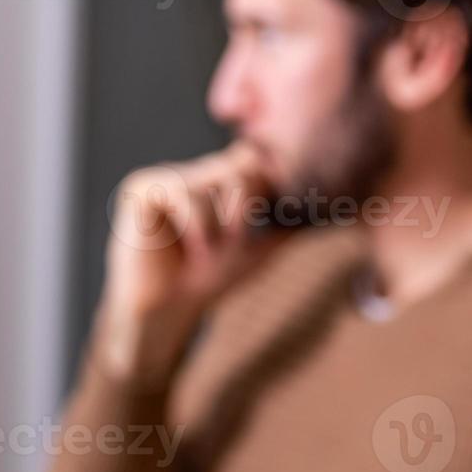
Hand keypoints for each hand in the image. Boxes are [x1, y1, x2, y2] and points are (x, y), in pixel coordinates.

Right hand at [96, 141, 285, 383]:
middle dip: (246, 212)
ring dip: (220, 229)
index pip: (251, 160)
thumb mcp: (259, 250)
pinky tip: (189, 250)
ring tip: (207, 254)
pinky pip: (183, 195)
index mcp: (215, 182)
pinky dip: (196, 228)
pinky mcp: (141, 191)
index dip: (265, 185)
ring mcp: (165, 178)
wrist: (169, 311)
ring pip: (214, 184)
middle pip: (240, 169)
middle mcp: (191, 173)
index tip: (266, 219)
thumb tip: (329, 213)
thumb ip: (286, 228)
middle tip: (235, 244)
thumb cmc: (209, 279)